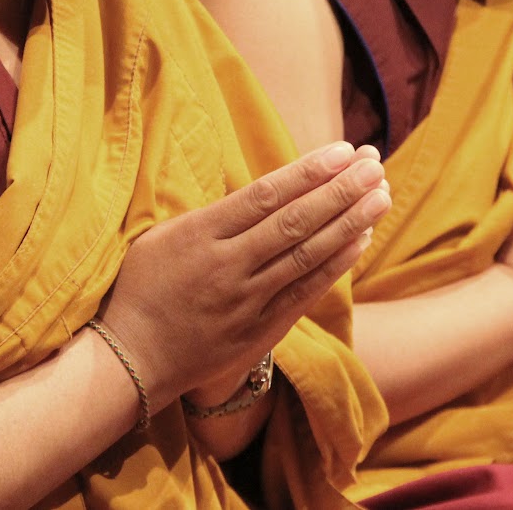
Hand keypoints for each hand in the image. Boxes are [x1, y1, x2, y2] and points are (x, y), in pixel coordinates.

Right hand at [96, 141, 389, 410]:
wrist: (131, 361)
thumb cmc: (142, 289)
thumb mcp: (161, 238)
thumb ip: (212, 214)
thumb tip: (266, 188)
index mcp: (199, 235)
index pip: (265, 196)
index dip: (308, 172)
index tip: (342, 151)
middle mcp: (228, 267)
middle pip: (295, 222)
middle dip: (340, 191)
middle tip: (374, 163)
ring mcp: (247, 301)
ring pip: (307, 255)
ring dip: (349, 223)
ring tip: (381, 194)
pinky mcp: (260, 330)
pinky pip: (305, 291)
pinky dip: (336, 265)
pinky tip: (361, 240)